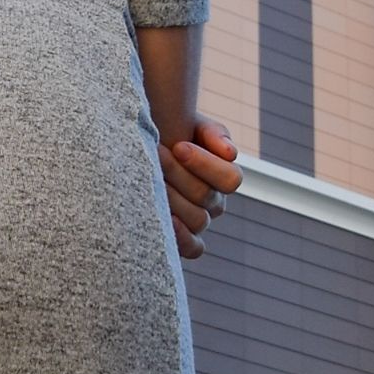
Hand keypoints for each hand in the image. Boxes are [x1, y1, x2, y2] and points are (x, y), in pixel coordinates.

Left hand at [160, 116, 240, 258]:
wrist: (142, 148)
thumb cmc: (169, 133)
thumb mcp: (191, 125)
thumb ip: (213, 133)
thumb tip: (230, 153)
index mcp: (224, 175)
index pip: (231, 179)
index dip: (205, 164)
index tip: (178, 146)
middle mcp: (215, 202)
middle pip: (207, 196)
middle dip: (177, 173)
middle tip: (154, 154)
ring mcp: (199, 222)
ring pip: (197, 220)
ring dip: (171, 198)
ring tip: (148, 179)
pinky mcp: (183, 239)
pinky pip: (194, 248)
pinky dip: (182, 237)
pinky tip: (165, 218)